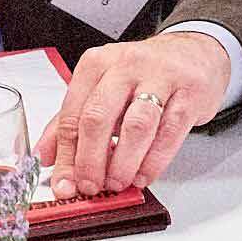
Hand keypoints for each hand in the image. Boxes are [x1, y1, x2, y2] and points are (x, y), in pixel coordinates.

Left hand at [44, 32, 227, 198]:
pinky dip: (154, 160)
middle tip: (90, 186)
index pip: (73, 113)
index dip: (66, 154)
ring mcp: (160, 77)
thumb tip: (47, 157)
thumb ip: (71, 121)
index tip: (64, 182)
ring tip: (116, 183)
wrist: (194, 54)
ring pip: (136, 126)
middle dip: (91, 160)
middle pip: (99, 117)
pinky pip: (169, 132)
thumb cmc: (144, 75)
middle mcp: (125, 66)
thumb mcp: (102, 89)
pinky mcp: (189, 93)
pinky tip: (143, 175)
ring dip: (123, 162)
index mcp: (97, 64)